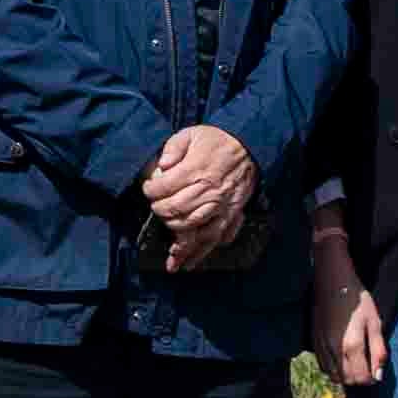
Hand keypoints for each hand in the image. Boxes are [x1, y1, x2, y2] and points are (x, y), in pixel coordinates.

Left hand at [139, 121, 255, 265]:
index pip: (163, 188)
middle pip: (175, 211)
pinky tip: (188, 263)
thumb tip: (162, 165)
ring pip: (194, 231)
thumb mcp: (191, 134)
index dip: (150, 191)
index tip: (148, 189)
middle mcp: (208, 192)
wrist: (249, 146)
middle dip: (160, 213)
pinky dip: (201, 253)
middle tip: (156, 210)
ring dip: (178, 244)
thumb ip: (173, 147)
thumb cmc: (217, 141)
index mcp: (195, 170)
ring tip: (169, 258)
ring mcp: (221, 206)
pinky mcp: (231, 215)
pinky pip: (215, 239)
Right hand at [307, 227, 382, 386]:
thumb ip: (378, 350)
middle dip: (359, 379)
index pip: (361, 378)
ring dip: (346, 376)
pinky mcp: (314, 342)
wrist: (333, 282)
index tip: (377, 372)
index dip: (372, 379)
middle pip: (347, 380)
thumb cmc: (359, 301)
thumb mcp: (375, 323)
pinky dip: (333, 369)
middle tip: (368, 367)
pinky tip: (342, 359)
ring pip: (333, 376)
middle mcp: (334, 350)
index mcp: (352, 345)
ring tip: (356, 364)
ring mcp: (322, 347)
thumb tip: (379, 375)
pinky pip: (323, 366)